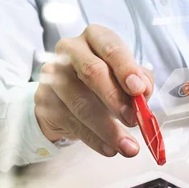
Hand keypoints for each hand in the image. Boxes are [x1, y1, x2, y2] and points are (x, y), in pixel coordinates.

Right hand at [34, 25, 153, 157]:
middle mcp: (71, 50)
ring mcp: (53, 74)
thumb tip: (143, 93)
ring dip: (108, 129)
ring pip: (81, 103)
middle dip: (116, 99)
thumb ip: (140, 80)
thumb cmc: (105, 79)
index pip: (111, 48)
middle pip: (92, 72)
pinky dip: (94, 139)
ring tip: (128, 147)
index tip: (139, 90)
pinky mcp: (45, 100)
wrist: (68, 93)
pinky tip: (109, 149)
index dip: (126, 68)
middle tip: (134, 120)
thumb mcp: (126, 75)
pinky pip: (72, 123)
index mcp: (96, 38)